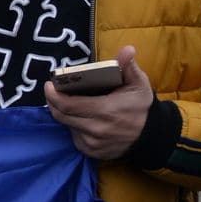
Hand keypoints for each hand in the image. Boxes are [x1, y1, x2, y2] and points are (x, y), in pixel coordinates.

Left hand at [44, 44, 154, 159]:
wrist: (151, 136)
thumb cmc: (141, 107)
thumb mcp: (139, 84)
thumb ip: (128, 67)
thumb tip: (127, 49)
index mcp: (105, 111)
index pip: (68, 105)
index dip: (53, 95)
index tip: (49, 85)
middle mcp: (96, 129)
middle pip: (61, 116)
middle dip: (53, 102)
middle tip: (53, 91)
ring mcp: (92, 143)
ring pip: (67, 126)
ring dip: (64, 114)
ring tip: (68, 102)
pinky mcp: (91, 152)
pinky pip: (74, 137)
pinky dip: (74, 126)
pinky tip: (80, 117)